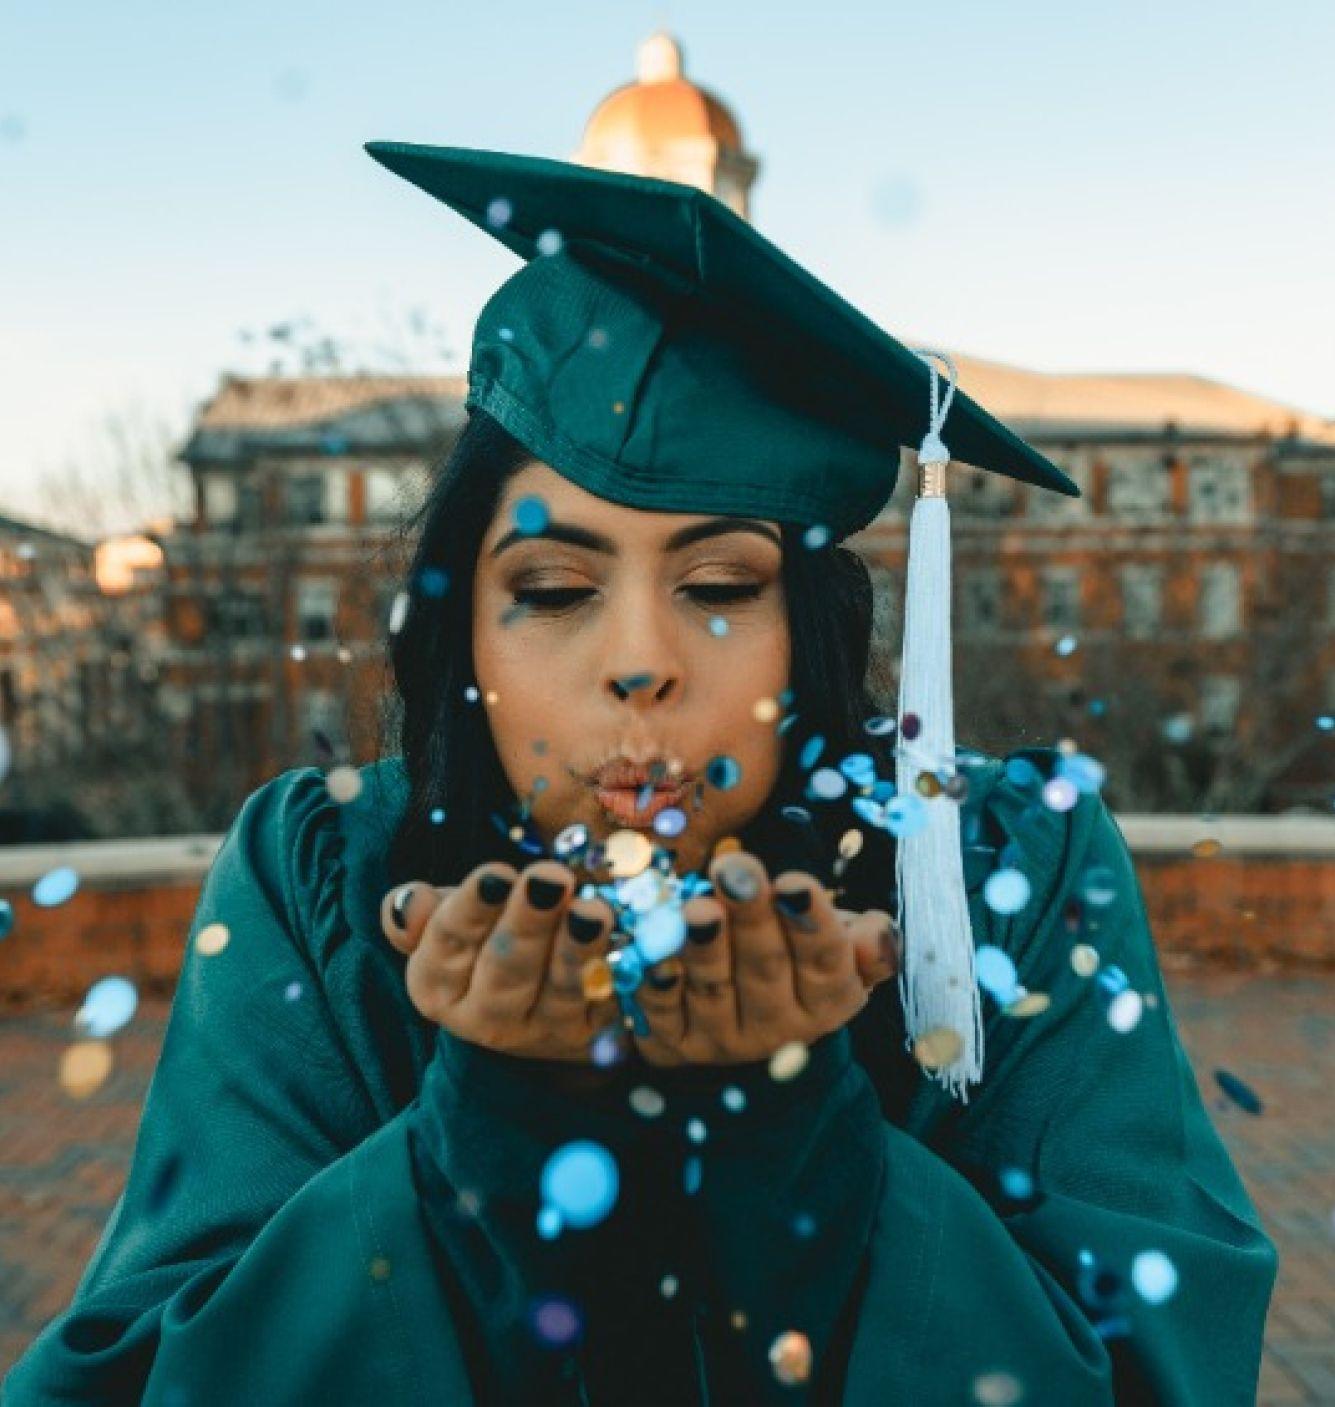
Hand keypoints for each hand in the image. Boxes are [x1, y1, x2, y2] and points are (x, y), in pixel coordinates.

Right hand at [380, 860, 619, 1062]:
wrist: (536, 997)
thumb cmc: (484, 936)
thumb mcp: (449, 919)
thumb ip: (422, 912)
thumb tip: (409, 903)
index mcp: (438, 988)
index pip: (447, 947)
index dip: (471, 911)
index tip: (497, 873)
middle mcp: (486, 1020)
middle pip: (506, 971)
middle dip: (528, 924)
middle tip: (551, 879)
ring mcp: (544, 1031)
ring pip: (560, 991)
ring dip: (578, 950)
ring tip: (594, 912)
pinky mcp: (594, 1034)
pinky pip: (611, 1002)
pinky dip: (623, 974)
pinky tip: (633, 942)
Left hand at [632, 851, 899, 1067]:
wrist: (744, 1020)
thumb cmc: (798, 958)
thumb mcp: (842, 948)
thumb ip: (867, 942)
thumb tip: (875, 936)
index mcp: (828, 1001)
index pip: (824, 961)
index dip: (810, 924)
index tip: (794, 883)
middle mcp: (778, 1028)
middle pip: (764, 968)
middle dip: (751, 917)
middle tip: (735, 872)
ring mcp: (722, 1040)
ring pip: (713, 988)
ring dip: (704, 948)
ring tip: (697, 908)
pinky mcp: (672, 1043)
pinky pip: (661, 1011)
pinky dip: (656, 982)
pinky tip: (651, 952)